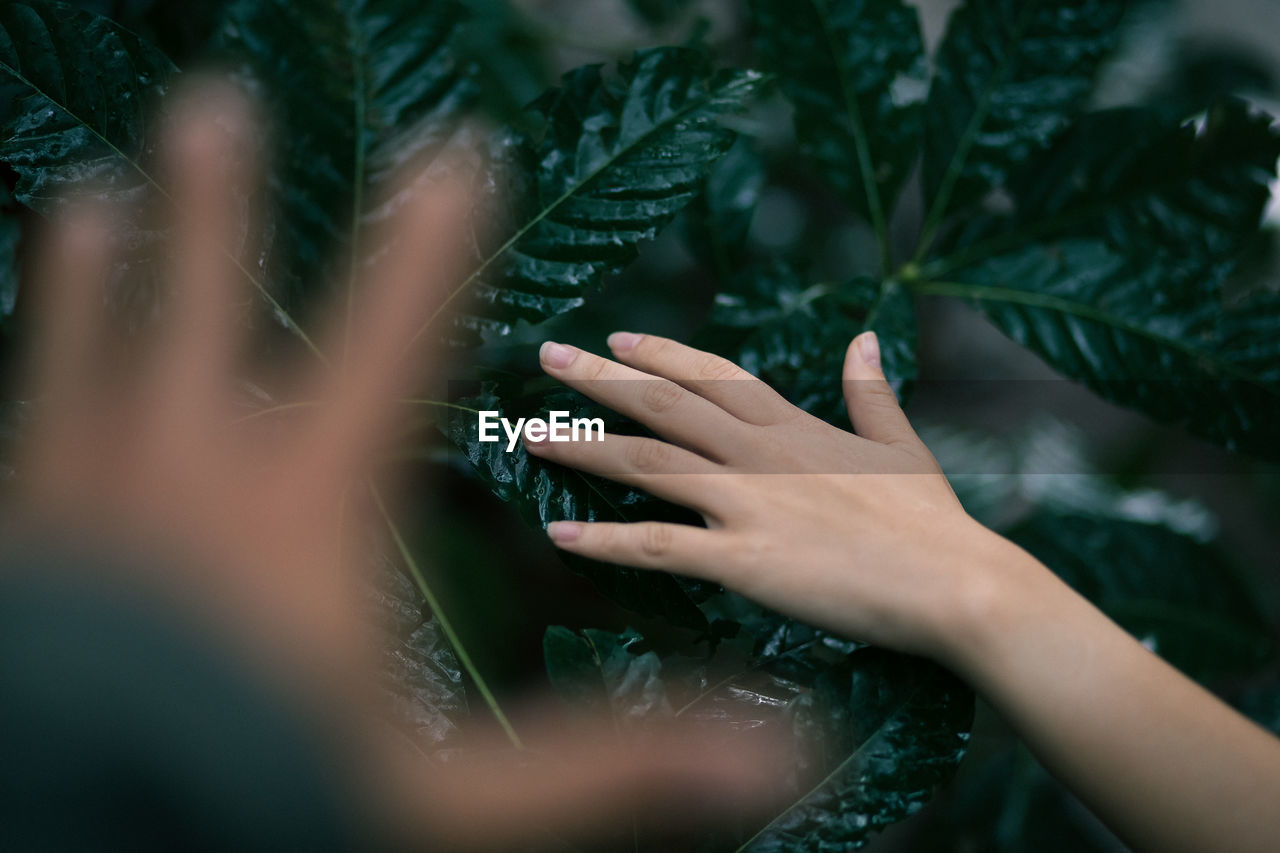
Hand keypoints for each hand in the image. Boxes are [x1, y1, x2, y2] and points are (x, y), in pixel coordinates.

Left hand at [2, 83, 778, 848]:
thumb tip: (771, 746)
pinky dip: (35, 359)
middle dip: (220, 198)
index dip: (431, 244)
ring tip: (90, 193)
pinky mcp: (18, 534)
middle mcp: (191, 470)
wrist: (75, 832)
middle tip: (219, 101)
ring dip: (99, 258)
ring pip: (89, 342)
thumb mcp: (452, 800)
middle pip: (208, 299)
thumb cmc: (265, 798)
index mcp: (307, 504)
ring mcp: (87, 491)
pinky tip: (28, 346)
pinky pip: (25, 412)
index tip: (451, 158)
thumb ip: (609, 762)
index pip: (389, 341)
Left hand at [528, 330, 1004, 660]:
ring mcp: (747, 504)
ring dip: (583, 447)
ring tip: (527, 434)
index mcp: (792, 427)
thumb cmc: (932, 519)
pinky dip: (605, 541)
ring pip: (648, 463)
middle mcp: (759, 455)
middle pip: (665, 406)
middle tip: (546, 358)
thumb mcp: (900, 441)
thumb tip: (865, 338)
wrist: (954, 582)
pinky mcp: (744, 560)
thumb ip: (871, 389)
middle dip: (601, 380)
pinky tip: (559, 535)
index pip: (715, 377)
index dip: (663, 356)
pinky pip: (659, 547)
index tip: (617, 338)